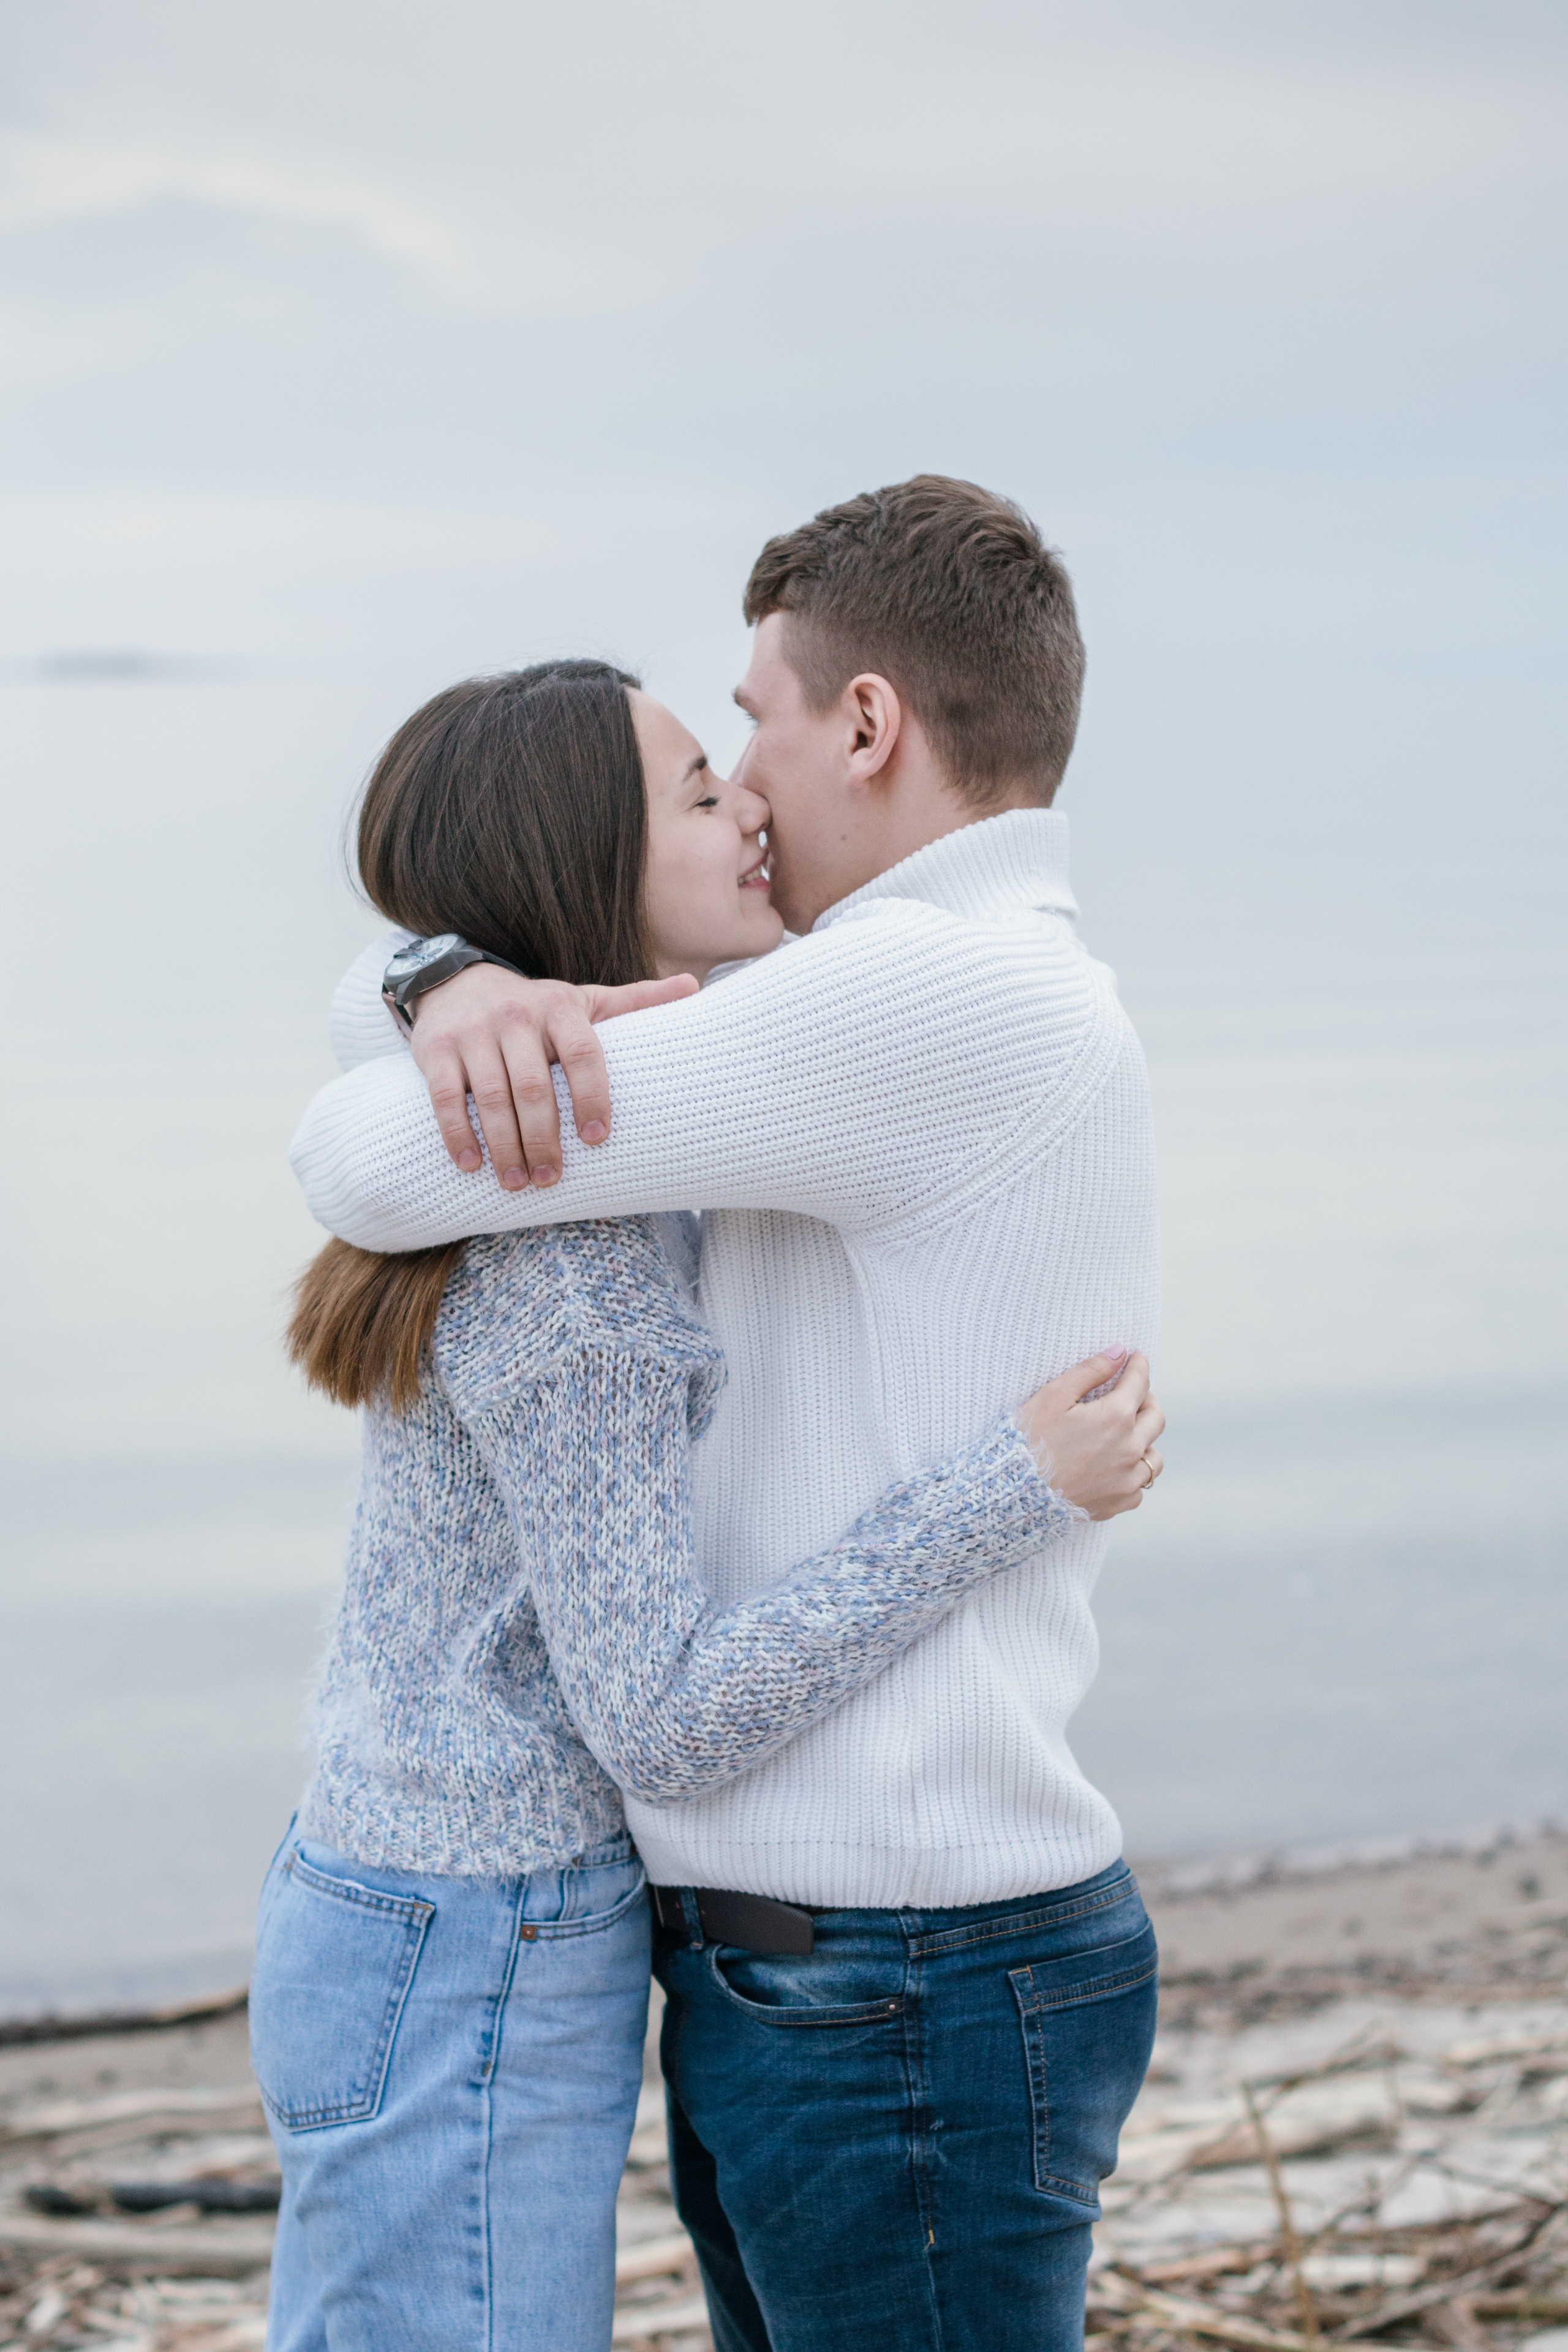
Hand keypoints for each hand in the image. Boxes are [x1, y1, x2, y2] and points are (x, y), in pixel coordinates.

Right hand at [408, 965, 699, 1188]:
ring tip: (518, 1183)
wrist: (457, 981)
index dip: (592, 1096)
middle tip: (551, 1178)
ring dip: (504, 1146)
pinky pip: (444, 1098)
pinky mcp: (434, 1049)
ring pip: (489, 1097)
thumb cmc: (533, 1007)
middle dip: (543, 1138)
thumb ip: (633, 1002)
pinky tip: (472, 1166)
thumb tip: (693, 986)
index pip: (583, 1053)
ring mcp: (471, 1033)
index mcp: (558, 1007)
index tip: (598, 1138)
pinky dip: (458, 1135)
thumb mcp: (582, 999)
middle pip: (532, 1086)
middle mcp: (514, 1016)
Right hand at [1015, 1347, 1164, 1520]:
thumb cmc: (1028, 1442)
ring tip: (1126, 1435)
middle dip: (1147, 1400)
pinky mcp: (1119, 1502)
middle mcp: (1130, 1448)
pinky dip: (1132, 1474)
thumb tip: (1119, 1352)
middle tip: (1132, 1395)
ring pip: (1154, 1455)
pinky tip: (1115, 1468)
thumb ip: (1090, 1371)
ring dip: (1145, 1441)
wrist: (1014, 1494)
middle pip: (1156, 1417)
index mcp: (1116, 1417)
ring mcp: (1127, 1479)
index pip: (1139, 1383)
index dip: (1138, 1366)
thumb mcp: (1053, 1397)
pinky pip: (1138, 1485)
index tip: (1136, 1358)